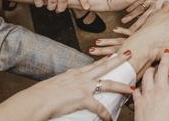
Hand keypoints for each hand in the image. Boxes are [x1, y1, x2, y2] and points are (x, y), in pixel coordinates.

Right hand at [0, 51, 133, 120]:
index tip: (113, 54)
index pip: (93, 64)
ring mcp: (83, 87)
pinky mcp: (83, 99)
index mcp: (75, 73)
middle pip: (104, 66)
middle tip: (129, 53)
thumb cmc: (42, 94)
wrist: (37, 100)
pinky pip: (98, 107)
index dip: (104, 59)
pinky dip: (105, 114)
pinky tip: (111, 118)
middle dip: (118, 59)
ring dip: (121, 86)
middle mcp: (81, 76)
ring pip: (108, 84)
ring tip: (131, 88)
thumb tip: (67, 82)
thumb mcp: (56, 83)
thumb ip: (65, 82)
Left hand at [133, 52, 168, 120]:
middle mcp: (160, 90)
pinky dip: (139, 87)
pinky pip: (137, 89)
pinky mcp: (138, 102)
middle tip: (168, 52)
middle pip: (163, 67)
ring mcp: (147, 94)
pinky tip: (140, 87)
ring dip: (152, 69)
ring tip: (155, 68)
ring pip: (148, 74)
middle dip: (166, 57)